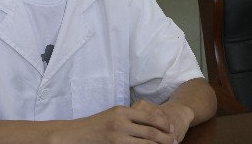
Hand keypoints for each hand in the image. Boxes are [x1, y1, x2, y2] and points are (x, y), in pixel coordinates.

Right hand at [58, 103, 177, 143]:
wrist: (77, 134)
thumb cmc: (96, 125)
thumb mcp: (113, 115)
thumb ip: (129, 116)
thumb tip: (151, 121)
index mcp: (122, 111)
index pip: (149, 116)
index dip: (163, 123)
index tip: (172, 128)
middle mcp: (121, 123)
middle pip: (150, 132)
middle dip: (165, 138)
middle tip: (175, 141)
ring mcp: (118, 137)